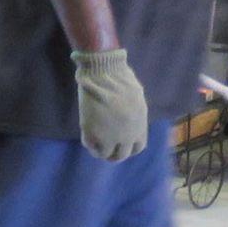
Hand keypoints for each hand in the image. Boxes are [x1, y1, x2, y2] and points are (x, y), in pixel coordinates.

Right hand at [72, 47, 149, 162]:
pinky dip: (89, 142)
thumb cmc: (120, 78)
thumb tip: (129, 126)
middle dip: (113, 154)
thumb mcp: (136, 99)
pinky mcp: (94, 134)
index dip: (128, 148)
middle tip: (106, 149)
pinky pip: (90, 145)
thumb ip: (134, 115)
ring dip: (100, 150)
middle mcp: (127, 134)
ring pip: (105, 154)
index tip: (121, 145)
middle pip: (121, 155)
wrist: (103, 72)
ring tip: (95, 142)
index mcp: (139, 124)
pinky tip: (87, 134)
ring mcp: (110, 136)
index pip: (137, 147)